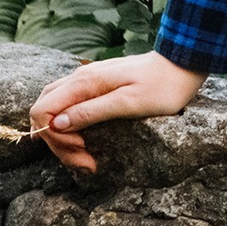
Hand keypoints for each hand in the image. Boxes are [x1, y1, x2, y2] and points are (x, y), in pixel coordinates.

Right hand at [28, 52, 206, 172]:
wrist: (184, 64)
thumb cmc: (162, 86)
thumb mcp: (129, 103)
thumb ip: (92, 111)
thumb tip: (57, 123)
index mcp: (85, 82)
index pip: (42, 110)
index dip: (53, 136)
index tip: (82, 148)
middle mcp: (80, 78)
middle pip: (44, 111)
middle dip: (57, 142)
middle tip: (85, 161)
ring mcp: (87, 80)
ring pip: (55, 109)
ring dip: (63, 137)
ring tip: (85, 156)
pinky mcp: (96, 85)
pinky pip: (69, 106)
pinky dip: (71, 127)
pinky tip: (85, 141)